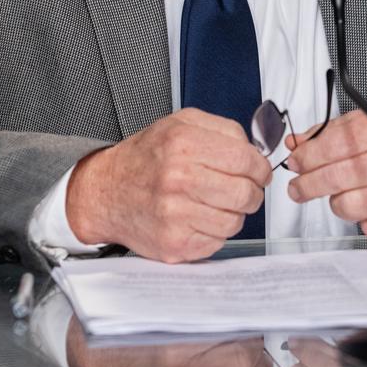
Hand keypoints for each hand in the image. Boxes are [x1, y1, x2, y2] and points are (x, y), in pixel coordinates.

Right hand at [66, 108, 271, 261]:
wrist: (106, 191)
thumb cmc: (145, 158)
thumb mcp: (180, 123)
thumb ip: (223, 129)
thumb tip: (256, 152)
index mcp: (183, 143)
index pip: (245, 160)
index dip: (260, 168)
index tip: (258, 172)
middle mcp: (178, 179)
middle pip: (244, 194)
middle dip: (251, 193)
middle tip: (242, 189)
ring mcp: (175, 215)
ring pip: (235, 221)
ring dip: (232, 213)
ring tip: (214, 203)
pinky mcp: (174, 243)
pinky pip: (217, 242)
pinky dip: (214, 231)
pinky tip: (198, 217)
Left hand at [285, 109, 366, 240]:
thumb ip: (330, 133)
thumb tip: (295, 144)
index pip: (334, 143)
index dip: (307, 156)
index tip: (295, 162)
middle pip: (336, 177)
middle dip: (308, 185)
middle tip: (298, 188)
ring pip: (346, 206)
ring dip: (337, 202)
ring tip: (342, 194)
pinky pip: (365, 227)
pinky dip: (361, 219)